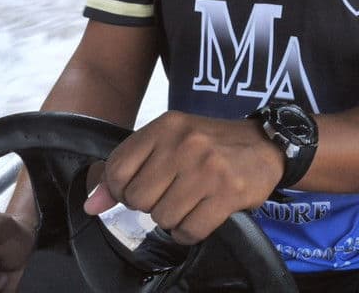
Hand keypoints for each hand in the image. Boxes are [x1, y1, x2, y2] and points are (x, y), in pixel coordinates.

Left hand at [83, 111, 282, 244]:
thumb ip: (128, 169)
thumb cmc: (211, 145)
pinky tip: (203, 214)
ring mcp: (208, 168)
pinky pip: (189, 231)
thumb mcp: (169, 143)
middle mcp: (185, 144)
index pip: (117, 170)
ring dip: (174, 219)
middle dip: (151, 205)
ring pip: (163, 219)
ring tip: (192, 201)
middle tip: (172, 194)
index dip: (121, 190)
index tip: (142, 188)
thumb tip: (91, 204)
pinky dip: (191, 231)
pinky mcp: (227, 193)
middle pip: (138, 199)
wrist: (267, 145)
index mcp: (166, 127)